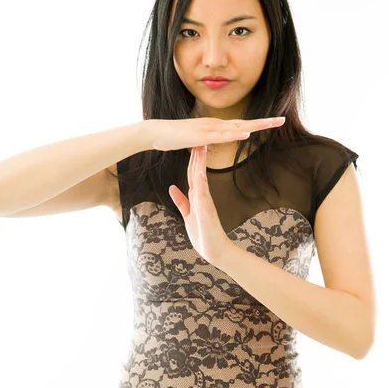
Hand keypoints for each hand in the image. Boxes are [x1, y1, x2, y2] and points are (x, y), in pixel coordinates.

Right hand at [148, 116, 284, 151]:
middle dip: (263, 122)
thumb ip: (203, 142)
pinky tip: (246, 135)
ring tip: (272, 124)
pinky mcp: (200, 136)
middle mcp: (214, 124)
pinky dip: (234, 135)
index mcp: (214, 127)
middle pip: (244, 123)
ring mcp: (208, 129)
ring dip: (255, 126)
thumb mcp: (193, 142)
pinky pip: (220, 136)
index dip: (257, 124)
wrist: (154, 132)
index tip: (273, 123)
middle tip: (282, 120)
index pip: (240, 125)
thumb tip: (209, 144)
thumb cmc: (172, 137)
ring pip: (236, 127)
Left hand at [168, 144, 230, 264]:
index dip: (191, 159)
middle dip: (197, 155)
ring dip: (200, 163)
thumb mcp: (188, 215)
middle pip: (197, 172)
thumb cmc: (204, 235)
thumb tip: (172, 188)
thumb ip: (181, 201)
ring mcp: (205, 203)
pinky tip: (200, 172)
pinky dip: (201, 182)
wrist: (216, 252)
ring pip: (201, 179)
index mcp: (197, 197)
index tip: (192, 143)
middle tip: (198, 136)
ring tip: (200, 147)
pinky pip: (203, 195)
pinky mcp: (206, 211)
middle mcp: (202, 197)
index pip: (193, 173)